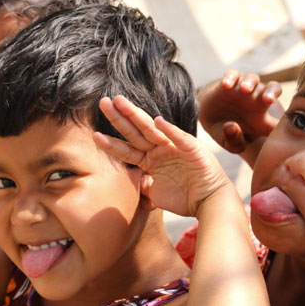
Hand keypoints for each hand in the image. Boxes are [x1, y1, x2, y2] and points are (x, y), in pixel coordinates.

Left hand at [95, 95, 231, 217]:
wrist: (210, 203)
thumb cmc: (185, 198)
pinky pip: (179, 138)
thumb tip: (134, 183)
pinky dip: (169, 130)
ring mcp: (175, 147)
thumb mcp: (155, 193)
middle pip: (135, 132)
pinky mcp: (192, 149)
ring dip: (135, 115)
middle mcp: (160, 150)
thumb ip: (143, 185)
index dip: (111, 143)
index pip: (126, 149)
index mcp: (150, 160)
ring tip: (120, 102)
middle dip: (118, 117)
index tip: (94, 134)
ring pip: (151, 129)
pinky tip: (157, 120)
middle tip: (103, 102)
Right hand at [199, 70, 282, 154]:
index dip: (285, 120)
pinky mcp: (229, 83)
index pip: (279, 120)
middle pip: (273, 90)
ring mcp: (243, 90)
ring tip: (245, 89)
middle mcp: (257, 101)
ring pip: (253, 79)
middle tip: (268, 100)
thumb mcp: (231, 143)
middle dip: (273, 93)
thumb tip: (232, 126)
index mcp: (263, 120)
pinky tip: (226, 85)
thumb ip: (234, 141)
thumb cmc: (227, 132)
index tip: (282, 124)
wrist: (211, 118)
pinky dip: (231, 78)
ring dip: (251, 83)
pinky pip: (233, 75)